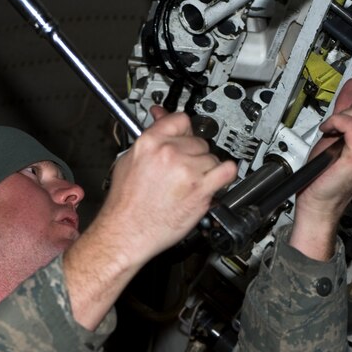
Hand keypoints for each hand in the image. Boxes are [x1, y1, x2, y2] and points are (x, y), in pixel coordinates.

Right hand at [95, 110, 236, 264]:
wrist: (126, 231)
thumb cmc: (124, 204)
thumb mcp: (127, 161)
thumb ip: (149, 139)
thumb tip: (159, 121)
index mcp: (150, 143)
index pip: (180, 120)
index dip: (184, 128)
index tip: (186, 133)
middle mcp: (169, 153)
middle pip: (197, 140)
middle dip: (193, 153)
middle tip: (183, 168)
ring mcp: (187, 171)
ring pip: (211, 157)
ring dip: (206, 168)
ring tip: (191, 181)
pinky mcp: (201, 190)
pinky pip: (227, 172)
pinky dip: (225, 174)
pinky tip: (216, 179)